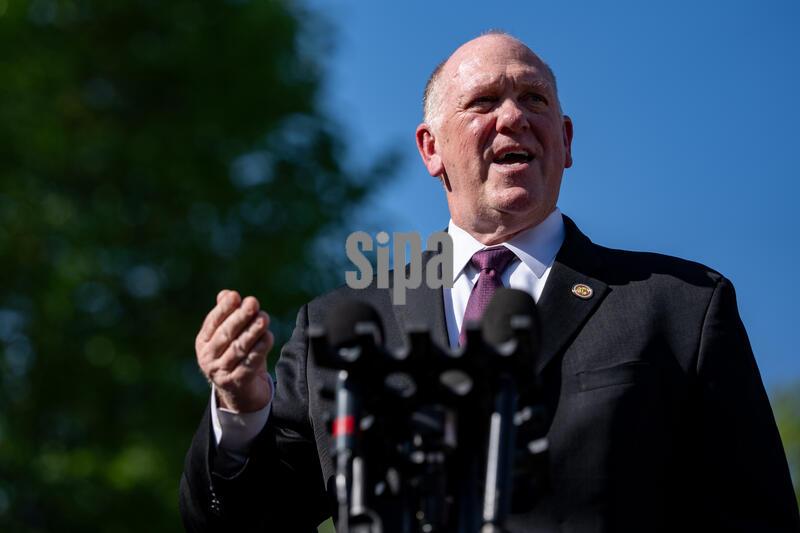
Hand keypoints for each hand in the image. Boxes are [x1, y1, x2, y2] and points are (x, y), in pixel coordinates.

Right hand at [196, 290, 273, 412]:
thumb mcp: (231, 336)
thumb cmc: (236, 356)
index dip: (224, 309)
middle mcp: (208, 357)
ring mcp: (220, 372)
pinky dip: (260, 349)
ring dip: (252, 332)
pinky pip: (249, 363)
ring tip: (264, 318)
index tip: (236, 296)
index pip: (213, 322)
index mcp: (203, 342)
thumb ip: (228, 314)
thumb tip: (226, 294)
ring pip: (238, 348)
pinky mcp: (236, 383)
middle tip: (253, 303)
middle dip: (240, 317)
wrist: (241, 393)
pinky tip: (268, 337)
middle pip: (225, 334)